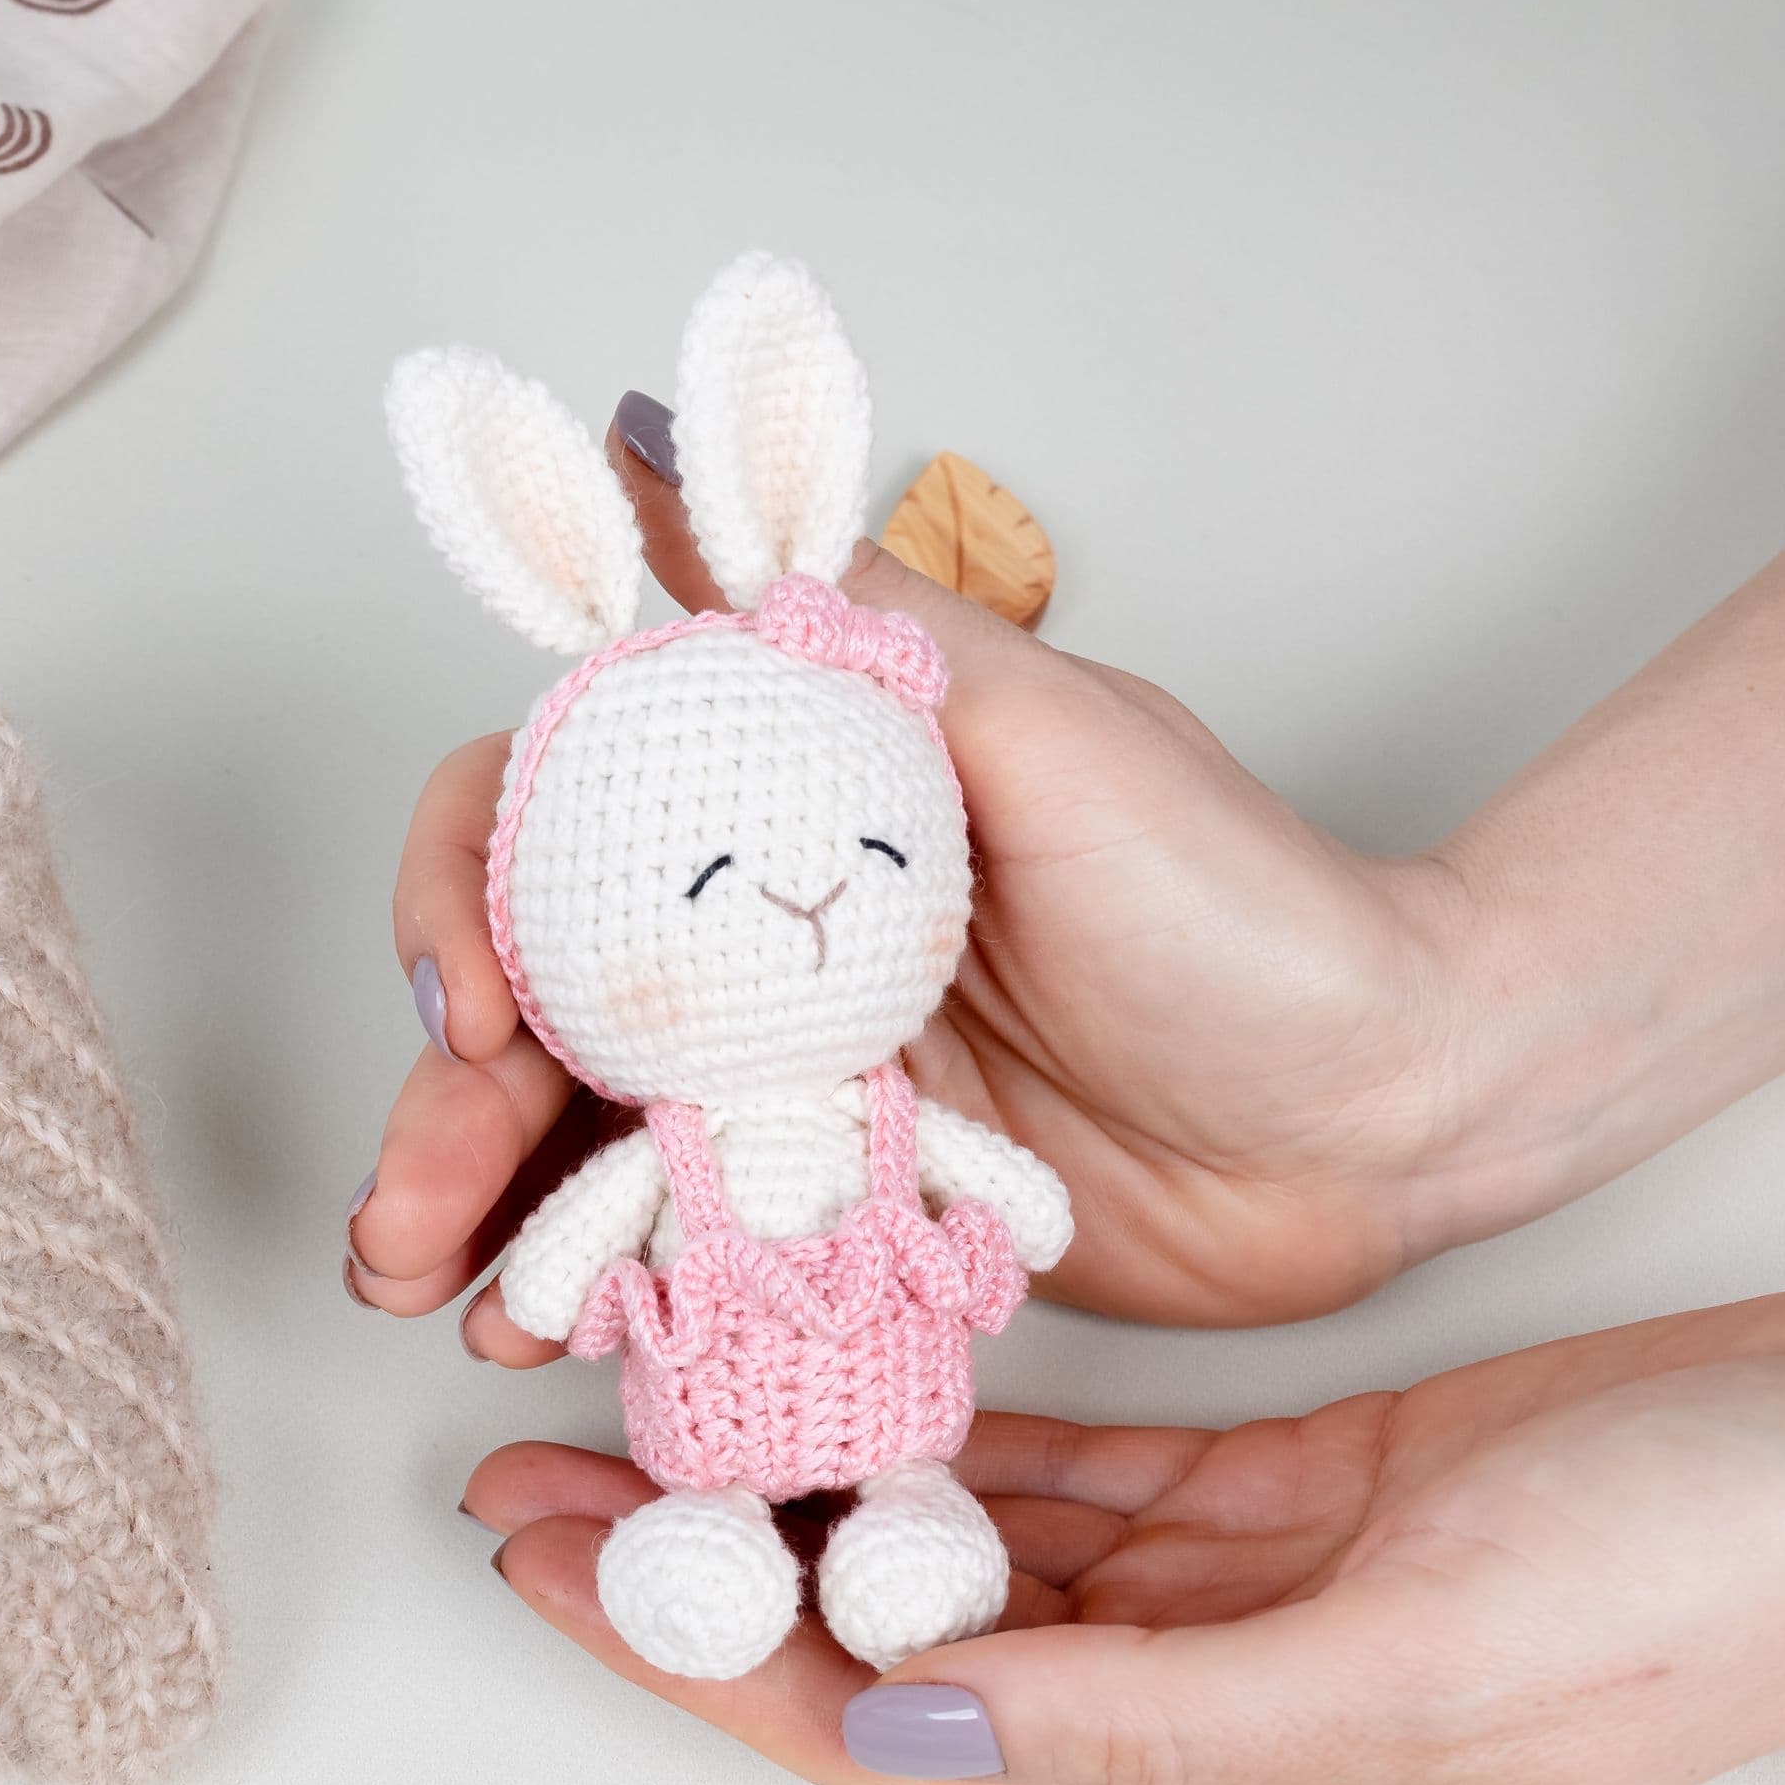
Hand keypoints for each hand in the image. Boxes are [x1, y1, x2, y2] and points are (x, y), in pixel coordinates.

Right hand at [349, 416, 1480, 1341]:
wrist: (1385, 1114)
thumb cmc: (1250, 909)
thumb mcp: (1051, 730)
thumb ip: (851, 630)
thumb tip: (641, 455)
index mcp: (793, 805)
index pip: (556, 822)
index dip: (468, 899)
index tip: (472, 1007)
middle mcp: (770, 943)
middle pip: (540, 1006)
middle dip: (442, 1107)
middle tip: (400, 1212)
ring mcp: (797, 1087)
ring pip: (584, 1137)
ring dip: (479, 1209)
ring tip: (423, 1291)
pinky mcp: (840, 1212)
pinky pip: (680, 1246)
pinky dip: (589, 1285)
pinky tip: (532, 1329)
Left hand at [462, 1291, 1784, 1784]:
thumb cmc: (1708, 1577)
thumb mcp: (1422, 1661)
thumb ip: (1153, 1714)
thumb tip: (905, 1735)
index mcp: (1210, 1779)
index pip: (878, 1732)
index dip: (691, 1658)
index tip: (542, 1575)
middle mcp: (1190, 1703)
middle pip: (880, 1641)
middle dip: (697, 1567)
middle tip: (530, 1476)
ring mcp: (1234, 1600)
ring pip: (956, 1550)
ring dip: (803, 1487)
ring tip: (641, 1408)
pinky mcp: (1283, 1498)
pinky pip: (1069, 1468)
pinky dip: (950, 1421)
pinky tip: (852, 1365)